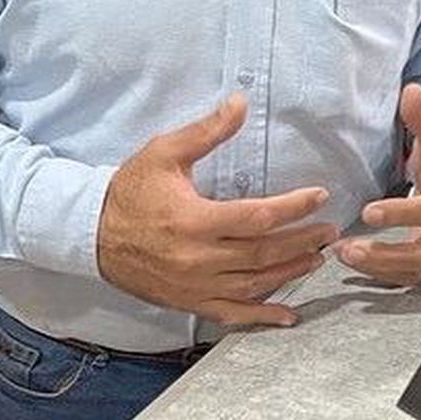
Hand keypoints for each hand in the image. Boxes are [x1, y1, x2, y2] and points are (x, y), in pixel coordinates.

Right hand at [97, 94, 339, 325]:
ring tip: (317, 258)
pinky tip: (287, 315)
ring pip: (254, 285)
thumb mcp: (164, 152)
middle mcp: (197, 258)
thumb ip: (207, 131)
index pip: (258, 217)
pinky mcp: (188, 302)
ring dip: (291, 273)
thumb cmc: (130, 190)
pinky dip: (261, 317)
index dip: (294, 208)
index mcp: (194, 220)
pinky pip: (231, 314)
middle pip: (264, 253)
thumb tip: (241, 102)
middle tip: (331, 232)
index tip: (320, 196)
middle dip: (303, 241)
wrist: (89, 233)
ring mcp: (194, 285)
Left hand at [336, 83, 420, 285]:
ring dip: (377, 268)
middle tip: (349, 249)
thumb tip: (412, 91)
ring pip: (413, 269)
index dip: (402, 214)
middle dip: (386, 255)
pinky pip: (405, 275)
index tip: (369, 212)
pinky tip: (351, 262)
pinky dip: (378, 274)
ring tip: (342, 255)